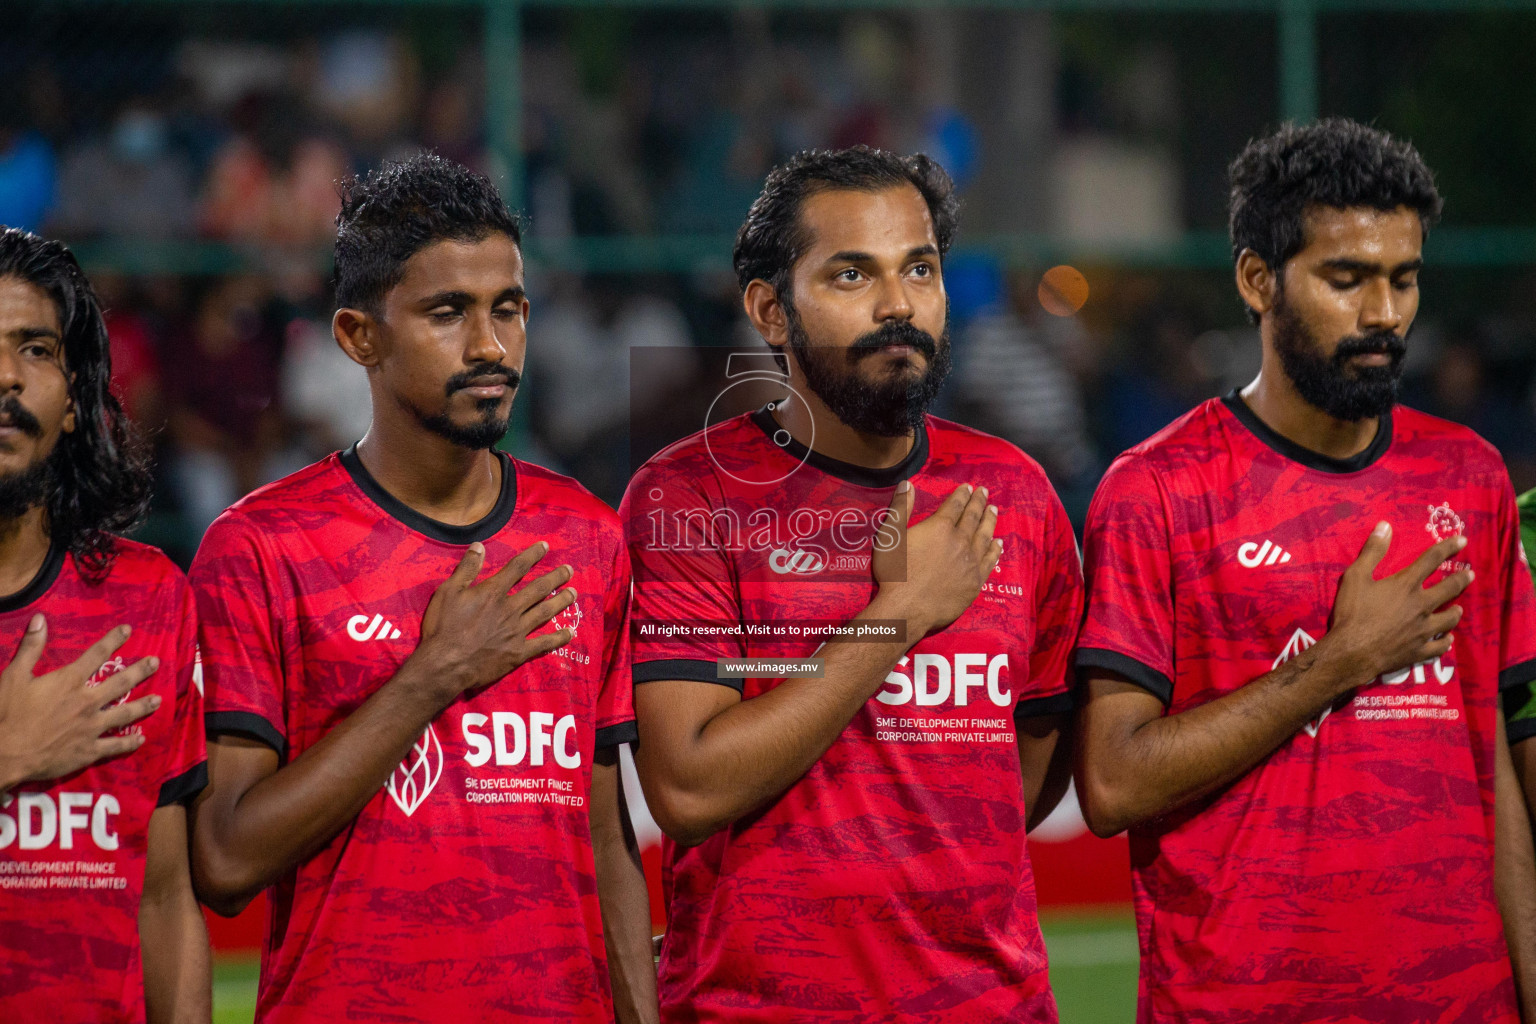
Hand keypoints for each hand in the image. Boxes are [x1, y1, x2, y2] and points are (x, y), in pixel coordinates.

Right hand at [0, 617, 160, 789]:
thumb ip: (30, 647)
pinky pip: (114, 745)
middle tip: (156, 662)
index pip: (97, 654)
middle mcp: (86, 702)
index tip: (129, 630)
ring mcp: (91, 727)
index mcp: (69, 681)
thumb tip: (40, 618)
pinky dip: (129, 742)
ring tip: (158, 700)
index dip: (114, 640)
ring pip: (125, 714)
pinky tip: (141, 739)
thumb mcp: (14, 676)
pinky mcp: (88, 750)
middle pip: (120, 682)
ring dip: (143, 706)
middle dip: (140, 671)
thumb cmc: (6, 714)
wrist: (4, 753)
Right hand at [412, 541, 575, 704]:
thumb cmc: (443, 627)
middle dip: (556, 577)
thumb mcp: (448, 592)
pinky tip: (570, 633)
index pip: (517, 568)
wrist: (445, 664)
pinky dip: (558, 638)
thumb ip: (466, 569)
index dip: (532, 555)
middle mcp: (510, 609)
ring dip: (561, 601)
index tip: (545, 547)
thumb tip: (479, 545)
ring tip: (574, 593)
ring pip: (545, 612)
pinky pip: (543, 644)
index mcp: (493, 593)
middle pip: (539, 589)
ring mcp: (517, 631)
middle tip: (569, 570)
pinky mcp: (518, 652)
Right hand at [873, 481, 1000, 636]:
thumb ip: (900, 508)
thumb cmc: (894, 573)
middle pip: (973, 517)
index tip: (969, 487)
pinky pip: (990, 561)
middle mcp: (960, 541)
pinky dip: (995, 550)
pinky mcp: (975, 581)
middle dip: (979, 502)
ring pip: (985, 536)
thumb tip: (908, 483)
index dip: (962, 494)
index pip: (955, 505)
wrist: (907, 609)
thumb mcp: (890, 536)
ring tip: (994, 510)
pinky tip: (998, 543)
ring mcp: (970, 562)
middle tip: (985, 492)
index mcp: (939, 528)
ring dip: (990, 521)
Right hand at [1325, 522, 1472, 691]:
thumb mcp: (1355, 577)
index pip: (1432, 560)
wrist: (1351, 651)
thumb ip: (1372, 551)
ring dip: (1456, 612)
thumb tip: (1385, 526)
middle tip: (1470, 574)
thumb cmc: (1351, 613)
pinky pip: (1440, 646)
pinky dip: (1445, 642)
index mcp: (1406, 585)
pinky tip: (1447, 640)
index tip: (1463, 540)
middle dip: (1461, 579)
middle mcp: (1421, 605)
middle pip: (1449, 589)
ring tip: (1458, 609)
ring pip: (1449, 619)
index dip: (1448, 548)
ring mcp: (1423, 630)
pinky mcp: (1419, 650)